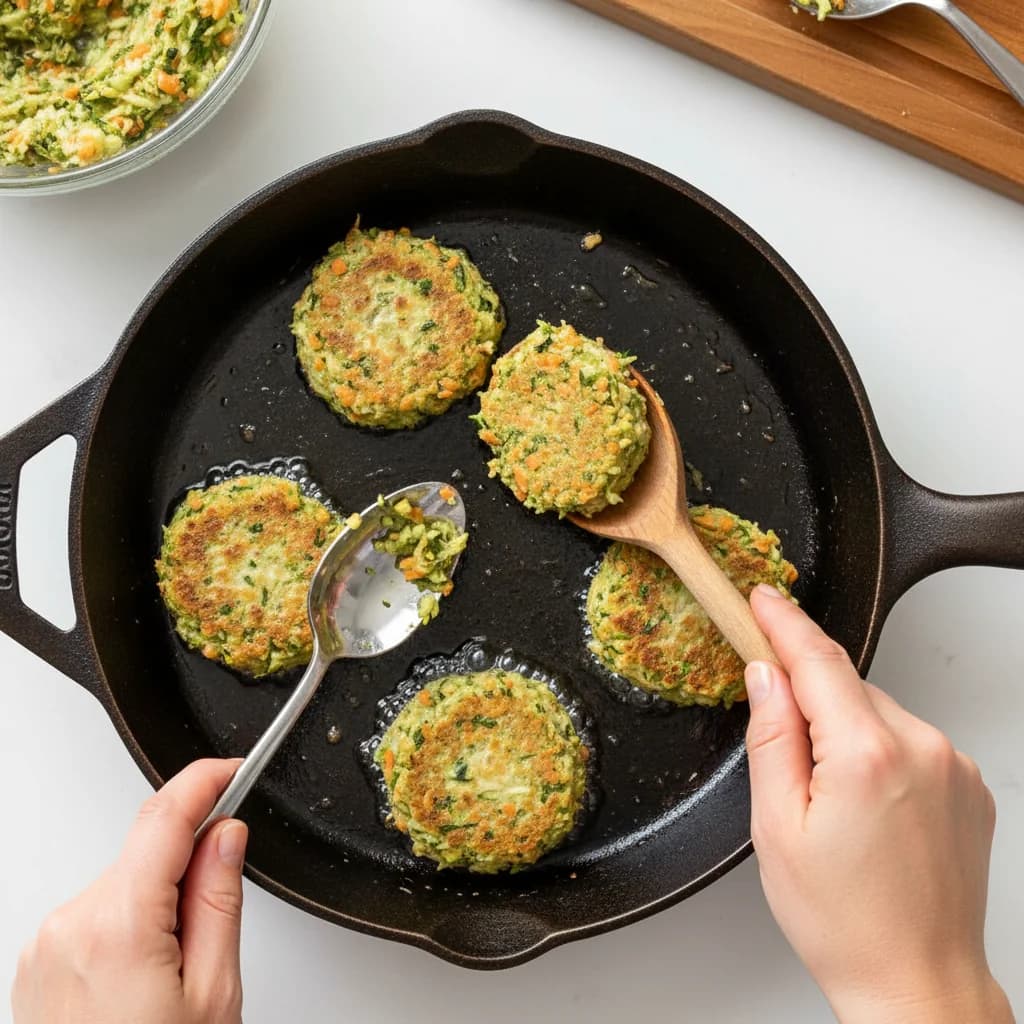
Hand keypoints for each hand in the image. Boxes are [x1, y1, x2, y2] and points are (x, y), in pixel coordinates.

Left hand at [12, 759, 247, 1023]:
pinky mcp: (38, 962)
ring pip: (123, 883)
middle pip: (145, 851)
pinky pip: (97, 914)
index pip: (165, 816)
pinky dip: (131, 922)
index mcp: (117, 924)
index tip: (233, 768)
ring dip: (159, 898)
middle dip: (190, 860)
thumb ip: (218, 898)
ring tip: (176, 970)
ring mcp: (46, 945)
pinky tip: (146, 975)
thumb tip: (225, 835)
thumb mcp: (213, 992)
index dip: (206, 780)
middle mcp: (70, 924)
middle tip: (219, 914)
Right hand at [743, 585, 1012, 1023]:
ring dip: (844, 728)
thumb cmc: (844, 921)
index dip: (784, 622)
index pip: (818, 660)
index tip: (761, 598)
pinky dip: (878, 750)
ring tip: (826, 799)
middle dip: (808, 694)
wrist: (919, 984)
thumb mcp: (776, 827)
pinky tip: (864, 805)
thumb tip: (765, 676)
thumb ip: (772, 737)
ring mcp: (953, 766)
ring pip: (877, 712)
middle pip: (847, 686)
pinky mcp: (969, 785)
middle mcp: (921, 748)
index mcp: (866, 755)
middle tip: (777, 734)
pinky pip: (909, 740)